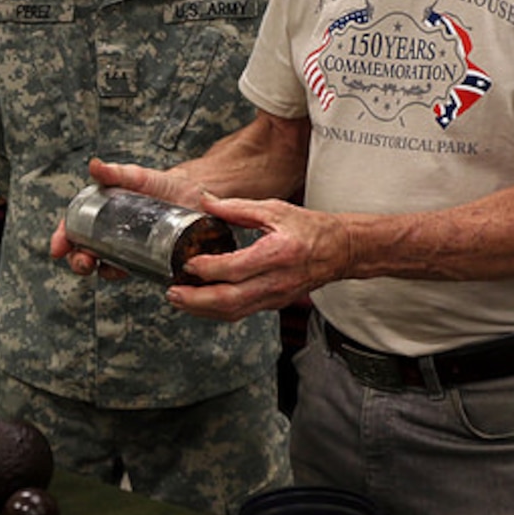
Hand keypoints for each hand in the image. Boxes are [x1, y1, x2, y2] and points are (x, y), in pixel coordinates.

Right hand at [48, 159, 208, 276]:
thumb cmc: (160, 184)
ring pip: (102, 265)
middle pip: (83, 252)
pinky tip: (123, 271)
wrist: (192, 195)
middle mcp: (108, 233)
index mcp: (99, 213)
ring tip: (98, 267)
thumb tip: (95, 166)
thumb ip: (115, 172)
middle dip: (77, 260)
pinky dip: (122, 273)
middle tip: (82, 262)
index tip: (58, 248)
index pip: (73, 228)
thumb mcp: (135, 176)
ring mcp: (125, 249)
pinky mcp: (144, 260)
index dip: (62, 239)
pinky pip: (128, 271)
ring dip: (96, 269)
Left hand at [163, 193, 350, 321]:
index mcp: (278, 253)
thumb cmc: (310, 229)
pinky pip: (241, 312)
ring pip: (234, 312)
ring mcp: (276, 296)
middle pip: (230, 300)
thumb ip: (237, 208)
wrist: (340, 251)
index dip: (208, 269)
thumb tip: (205, 202)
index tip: (187, 263)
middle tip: (173, 292)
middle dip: (197, 300)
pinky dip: (217, 310)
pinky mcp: (274, 303)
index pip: (236, 268)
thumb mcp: (275, 209)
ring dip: (203, 310)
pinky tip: (201, 303)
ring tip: (179, 300)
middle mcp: (276, 280)